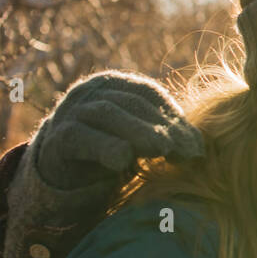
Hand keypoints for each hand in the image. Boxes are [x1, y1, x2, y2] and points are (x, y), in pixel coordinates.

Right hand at [32, 71, 202, 189]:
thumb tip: (199, 149)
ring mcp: (72, 111)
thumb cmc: (111, 150)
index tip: (196, 146)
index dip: (176, 118)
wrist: (62, 172)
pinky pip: (81, 137)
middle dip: (163, 127)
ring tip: (163, 148)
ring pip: (108, 114)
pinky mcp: (57, 137)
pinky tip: (122, 159)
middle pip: (133, 103)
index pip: (150, 95)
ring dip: (139, 131)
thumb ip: (166, 136)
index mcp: (116, 85)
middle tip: (187, 152)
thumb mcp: (141, 140)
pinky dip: (104, 146)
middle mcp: (93, 91)